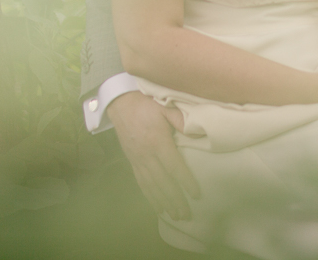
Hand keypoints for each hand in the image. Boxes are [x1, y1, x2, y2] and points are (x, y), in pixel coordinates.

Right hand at [107, 91, 200, 220]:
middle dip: (175, 199)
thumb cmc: (145, 103)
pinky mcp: (132, 161)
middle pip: (163, 182)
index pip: (174, 166)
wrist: (119, 102)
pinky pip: (141, 182)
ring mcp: (138, 160)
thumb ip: (180, 120)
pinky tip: (157, 206)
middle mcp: (147, 155)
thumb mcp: (164, 106)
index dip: (185, 181)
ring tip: (175, 215)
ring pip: (152, 186)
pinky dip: (150, 196)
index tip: (196, 194)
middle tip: (186, 214)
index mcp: (157, 141)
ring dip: (164, 202)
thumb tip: (198, 132)